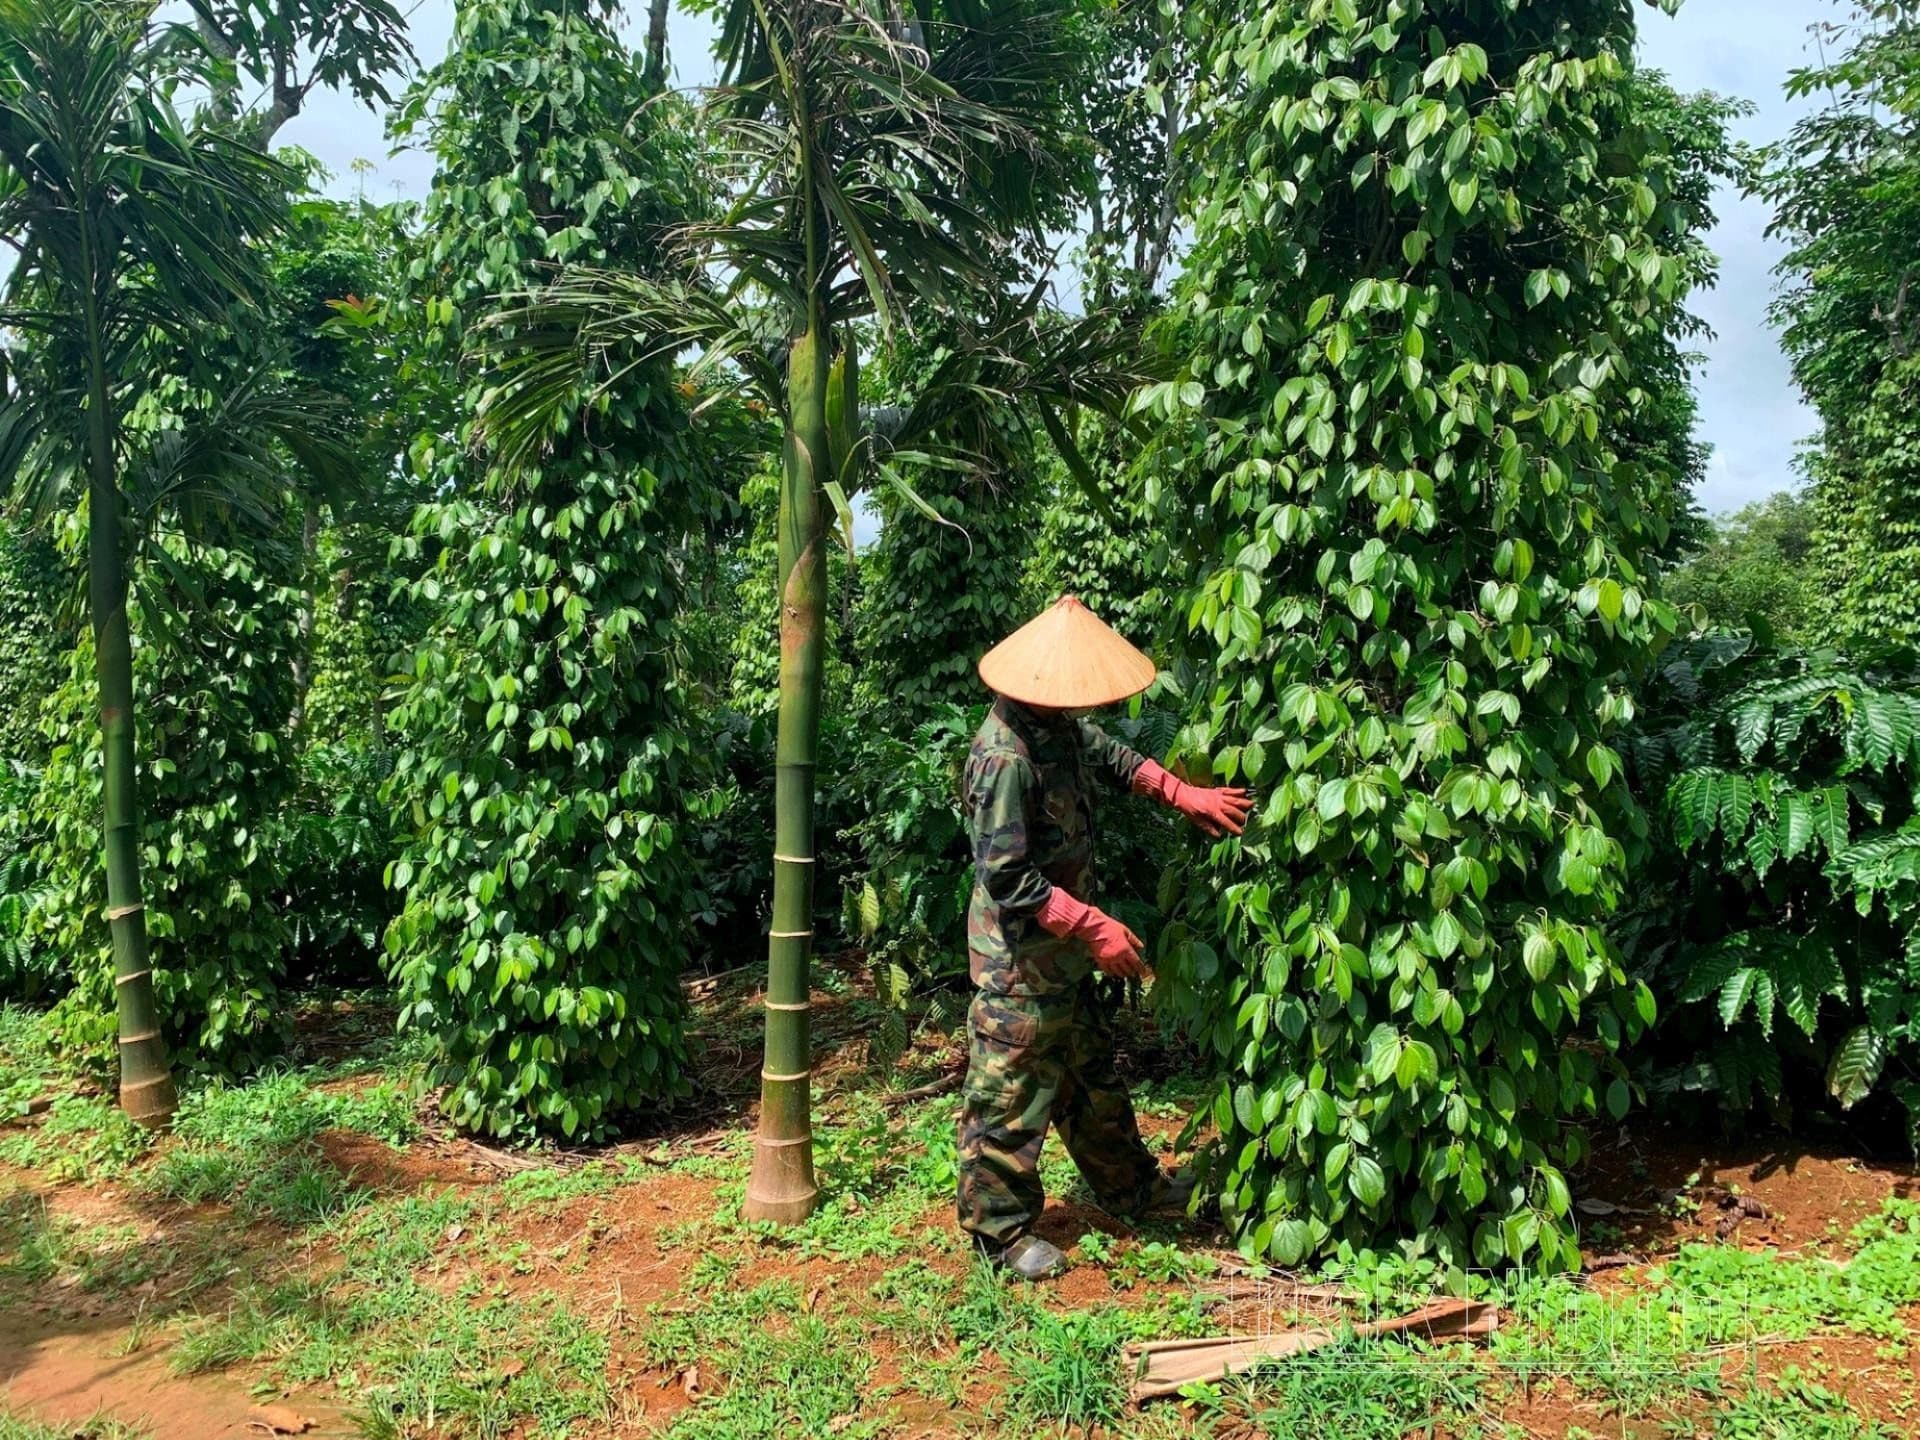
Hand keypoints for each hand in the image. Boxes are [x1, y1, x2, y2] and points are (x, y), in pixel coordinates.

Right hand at [1078, 908, 1149, 980]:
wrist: (1094, 928)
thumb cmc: (1111, 927)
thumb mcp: (1125, 931)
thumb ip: (1134, 940)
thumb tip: (1141, 947)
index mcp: (1126, 949)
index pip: (1136, 962)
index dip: (1140, 968)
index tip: (1143, 972)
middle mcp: (1119, 957)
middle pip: (1128, 969)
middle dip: (1132, 972)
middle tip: (1134, 973)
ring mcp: (1109, 960)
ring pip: (1118, 972)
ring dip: (1123, 974)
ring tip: (1125, 974)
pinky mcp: (1101, 961)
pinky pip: (1107, 971)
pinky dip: (1112, 973)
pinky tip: (1113, 974)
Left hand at [1134, 760, 1254, 836]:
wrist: (1183, 794)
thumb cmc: (1189, 809)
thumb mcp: (1197, 821)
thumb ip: (1209, 828)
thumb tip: (1219, 836)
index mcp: (1212, 812)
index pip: (1226, 822)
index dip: (1234, 828)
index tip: (1240, 833)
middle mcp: (1217, 803)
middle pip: (1234, 810)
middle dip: (1242, 817)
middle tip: (1246, 822)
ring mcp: (1218, 795)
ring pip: (1235, 799)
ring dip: (1244, 802)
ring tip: (1253, 805)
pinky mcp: (1218, 790)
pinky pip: (1230, 790)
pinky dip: (1237, 790)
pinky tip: (1245, 791)